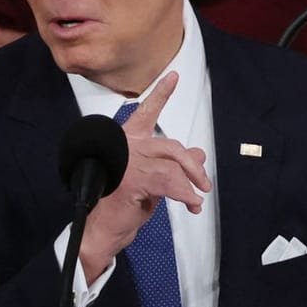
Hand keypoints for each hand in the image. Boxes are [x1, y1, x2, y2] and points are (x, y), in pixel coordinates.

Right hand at [79, 72, 210, 280]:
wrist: (102, 229)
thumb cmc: (123, 204)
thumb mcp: (153, 181)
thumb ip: (172, 165)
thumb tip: (199, 153)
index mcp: (128, 141)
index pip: (146, 112)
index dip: (161, 93)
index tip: (174, 76)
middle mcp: (127, 146)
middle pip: (171, 146)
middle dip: (192, 166)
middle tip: (205, 184)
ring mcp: (128, 162)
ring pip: (173, 164)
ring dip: (190, 184)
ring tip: (196, 199)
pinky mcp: (132, 180)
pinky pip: (169, 181)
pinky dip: (185, 194)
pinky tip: (191, 203)